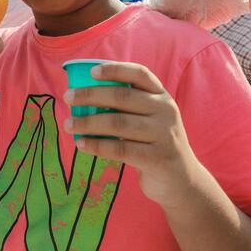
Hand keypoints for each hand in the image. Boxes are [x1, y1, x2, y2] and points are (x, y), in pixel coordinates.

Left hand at [63, 61, 200, 208]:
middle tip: (68, 98)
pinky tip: (81, 143)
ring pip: (118, 123)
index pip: (140, 74)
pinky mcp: (157, 158)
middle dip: (90, 95)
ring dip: (88, 122)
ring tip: (68, 124)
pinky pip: (120, 149)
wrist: (182, 181)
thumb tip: (84, 96)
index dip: (115, 69)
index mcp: (162, 96)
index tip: (91, 72)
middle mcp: (165, 111)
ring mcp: (164, 135)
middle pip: (122, 97)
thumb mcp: (149, 119)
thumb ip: (127, 107)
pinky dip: (97, 145)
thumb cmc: (154, 143)